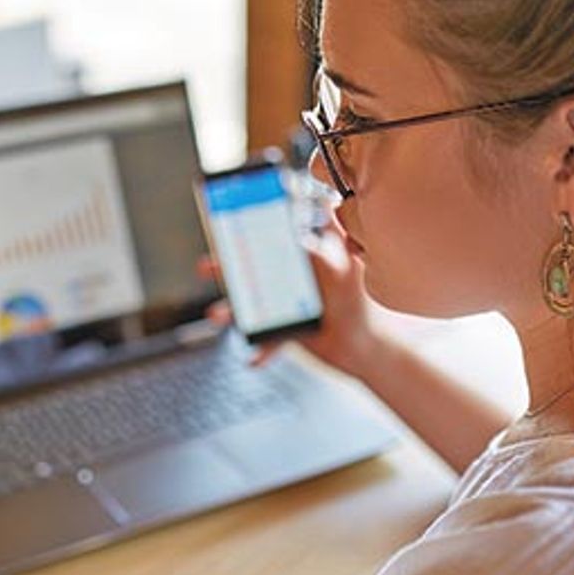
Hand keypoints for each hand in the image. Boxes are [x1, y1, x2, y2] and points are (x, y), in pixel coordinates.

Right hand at [199, 227, 384, 376]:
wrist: (367, 347)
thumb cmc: (360, 303)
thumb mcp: (347, 268)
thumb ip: (330, 245)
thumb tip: (319, 215)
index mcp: (302, 258)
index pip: (271, 238)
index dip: (248, 231)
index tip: (228, 225)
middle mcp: (288, 279)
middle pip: (249, 269)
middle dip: (225, 268)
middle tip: (206, 267)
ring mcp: (282, 305)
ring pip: (248, 305)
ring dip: (230, 310)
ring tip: (217, 315)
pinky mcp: (282, 331)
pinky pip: (263, 339)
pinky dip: (258, 349)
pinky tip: (254, 359)